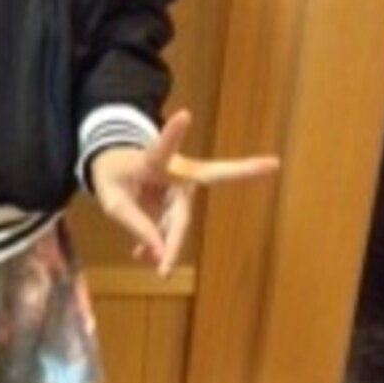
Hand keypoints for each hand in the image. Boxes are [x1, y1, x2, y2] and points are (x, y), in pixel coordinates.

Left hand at [89, 109, 279, 276]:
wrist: (117, 167)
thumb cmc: (114, 174)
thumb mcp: (110, 197)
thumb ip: (133, 222)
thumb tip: (157, 251)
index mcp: (154, 159)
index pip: (164, 147)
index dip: (173, 133)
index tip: (184, 114)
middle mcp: (177, 173)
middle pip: (194, 198)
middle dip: (225, 191)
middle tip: (272, 162)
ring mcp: (182, 190)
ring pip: (180, 225)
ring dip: (166, 246)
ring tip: (154, 267)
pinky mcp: (180, 205)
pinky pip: (171, 231)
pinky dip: (157, 246)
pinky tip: (141, 255)